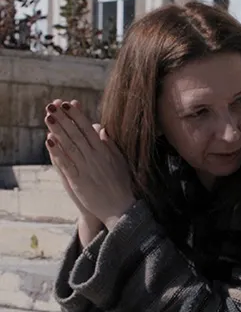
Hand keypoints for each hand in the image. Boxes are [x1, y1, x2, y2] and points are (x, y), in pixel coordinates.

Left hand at [44, 99, 134, 229]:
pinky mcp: (79, 181)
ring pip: (70, 146)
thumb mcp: (119, 161)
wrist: (121, 208)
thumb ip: (109, 144)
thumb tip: (101, 128)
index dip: (77, 116)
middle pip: (76, 134)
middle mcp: (95, 157)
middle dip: (63, 119)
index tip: (67, 103)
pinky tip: (49, 141)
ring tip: (47, 117)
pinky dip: (58, 152)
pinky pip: (67, 164)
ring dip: (58, 131)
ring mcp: (87, 169)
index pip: (88, 129)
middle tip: (51, 105)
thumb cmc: (122, 184)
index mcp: (105, 151)